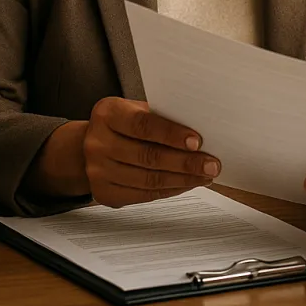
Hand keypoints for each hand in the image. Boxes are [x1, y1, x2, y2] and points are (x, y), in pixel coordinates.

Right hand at [82, 98, 220, 206]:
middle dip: (186, 162)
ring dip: (183, 179)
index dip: (172, 134)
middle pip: (148, 156)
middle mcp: (98, 142)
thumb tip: (201, 130)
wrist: (93, 145)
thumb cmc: (124, 124)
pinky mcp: (104, 192)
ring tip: (205, 176)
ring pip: (148, 179)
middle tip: (212, 164)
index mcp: (108, 114)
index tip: (198, 142)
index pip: (143, 124)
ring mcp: (98, 170)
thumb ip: (162, 117)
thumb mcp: (137, 110)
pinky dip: (170, 190)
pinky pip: (144, 195)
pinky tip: (187, 184)